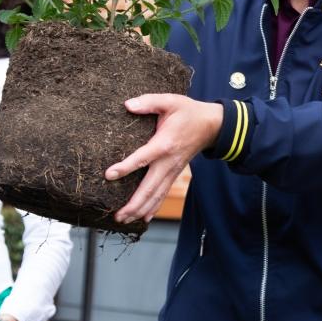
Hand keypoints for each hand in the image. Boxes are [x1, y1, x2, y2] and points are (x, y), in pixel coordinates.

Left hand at [106, 94, 222, 224]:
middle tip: (117, 215)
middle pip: (150, 187)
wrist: (212, 125)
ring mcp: (172, 171)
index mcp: (165, 143)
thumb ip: (149, 102)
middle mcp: (168, 162)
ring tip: (123, 220)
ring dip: (140, 209)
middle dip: (133, 203)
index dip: (126, 166)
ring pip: (156, 195)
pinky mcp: (174, 174)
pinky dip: (154, 207)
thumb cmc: (189, 112)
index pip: (143, 157)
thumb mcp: (170, 101)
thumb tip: (127, 105)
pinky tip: (144, 218)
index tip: (109, 175)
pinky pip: (163, 194)